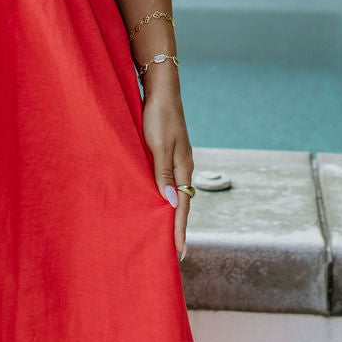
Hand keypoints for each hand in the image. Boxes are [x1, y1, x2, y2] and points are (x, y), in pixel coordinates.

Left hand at [141, 78, 192, 260]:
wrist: (161, 89)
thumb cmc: (158, 115)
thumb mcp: (159, 145)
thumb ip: (163, 174)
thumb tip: (171, 203)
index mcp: (184, 167)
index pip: (184, 206)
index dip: (180, 229)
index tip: (179, 253)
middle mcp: (183, 166)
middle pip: (182, 203)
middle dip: (178, 227)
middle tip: (175, 252)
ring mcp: (176, 160)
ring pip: (174, 192)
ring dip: (171, 212)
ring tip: (165, 233)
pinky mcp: (167, 153)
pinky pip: (166, 181)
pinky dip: (164, 196)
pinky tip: (156, 201)